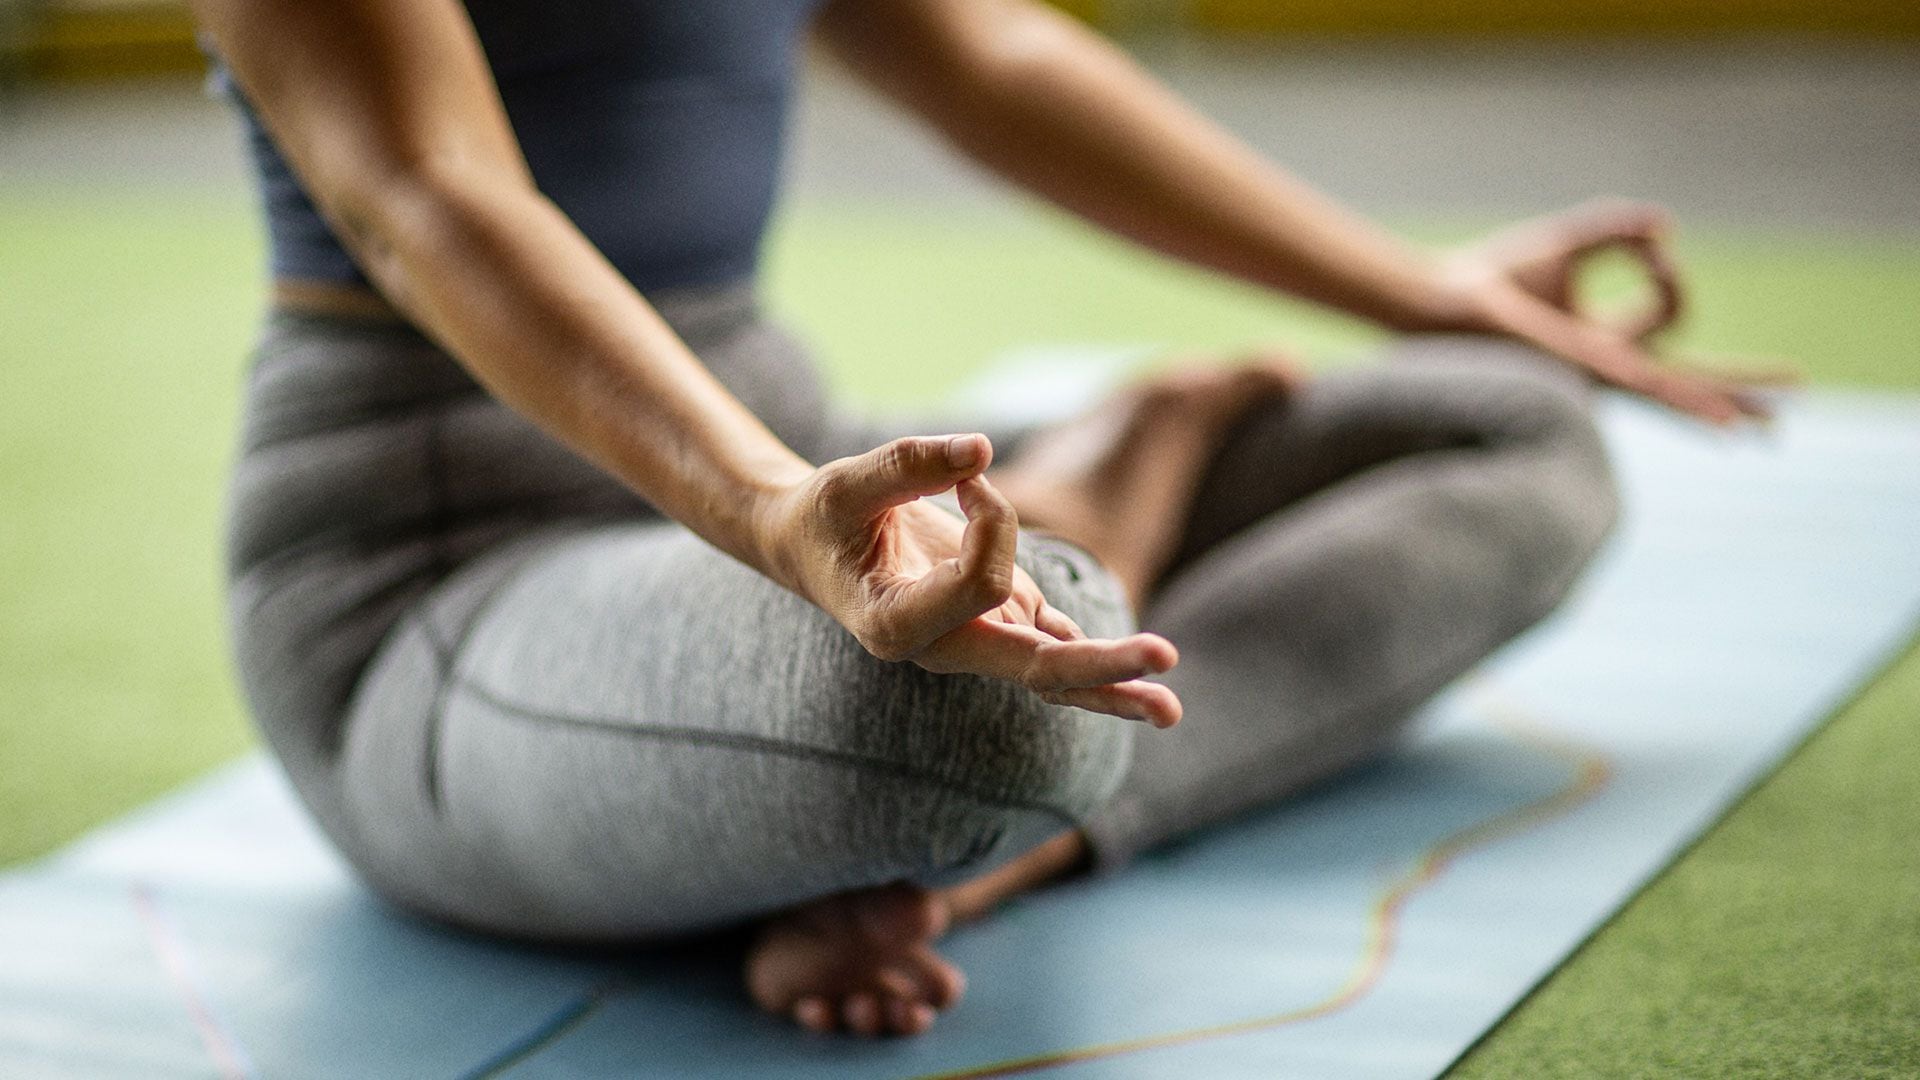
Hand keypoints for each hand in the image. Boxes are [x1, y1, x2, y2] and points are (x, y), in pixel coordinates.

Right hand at [757, 434, 1182, 726]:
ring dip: (1115, 688)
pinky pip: (1055, 653)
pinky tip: (1146, 685)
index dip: (994, 520)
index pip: (982, 584)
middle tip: (1165, 660)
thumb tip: (979, 451)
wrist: (813, 547)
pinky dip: (1099, 664)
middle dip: (1102, 664)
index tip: (969, 476)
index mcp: (897, 626)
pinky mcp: (1000, 625)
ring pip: (1054, 674)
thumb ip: (909, 464)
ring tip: (1171, 710)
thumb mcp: (848, 482)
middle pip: (1035, 668)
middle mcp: (944, 648)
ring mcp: (976, 642)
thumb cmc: (826, 515)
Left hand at [1443, 199, 1794, 425]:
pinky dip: (1685, 400)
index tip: (1651, 245)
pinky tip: (1717, 419)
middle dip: (1740, 385)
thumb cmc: (1495, 280)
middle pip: (1690, 378)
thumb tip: (1664, 228)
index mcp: (1608, 340)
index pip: (1673, 317)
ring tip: (1767, 428)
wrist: (1447, 298)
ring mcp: (1598, 373)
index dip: (1671, 272)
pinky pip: (1647, 385)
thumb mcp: (1569, 243)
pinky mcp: (1583, 369)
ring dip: (1722, 405)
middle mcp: (1608, 365)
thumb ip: (1617, 230)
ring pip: (1676, 392)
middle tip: (1793, 396)